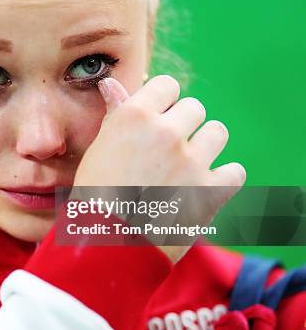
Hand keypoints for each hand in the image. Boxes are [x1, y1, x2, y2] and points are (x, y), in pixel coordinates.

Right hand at [73, 75, 246, 262]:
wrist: (107, 246)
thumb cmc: (94, 197)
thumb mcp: (98, 150)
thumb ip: (115, 115)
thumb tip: (111, 83)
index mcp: (134, 117)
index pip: (167, 85)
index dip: (163, 102)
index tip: (157, 119)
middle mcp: (166, 132)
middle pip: (194, 108)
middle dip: (184, 126)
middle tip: (167, 151)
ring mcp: (191, 161)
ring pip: (217, 133)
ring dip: (206, 146)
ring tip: (188, 166)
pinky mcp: (211, 190)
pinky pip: (235, 171)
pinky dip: (224, 178)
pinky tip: (206, 186)